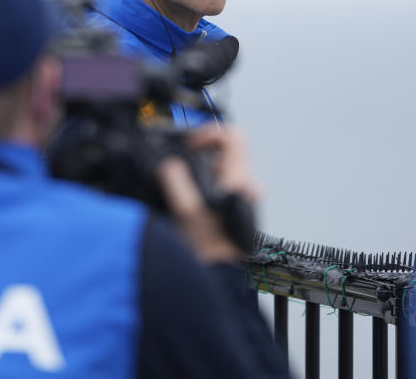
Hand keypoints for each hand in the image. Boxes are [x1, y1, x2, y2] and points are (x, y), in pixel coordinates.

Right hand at [156, 126, 261, 262]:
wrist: (221, 282)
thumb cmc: (211, 255)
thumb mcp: (187, 216)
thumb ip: (176, 184)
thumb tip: (169, 164)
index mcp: (240, 182)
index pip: (233, 136)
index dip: (208, 134)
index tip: (188, 145)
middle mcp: (246, 187)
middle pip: (224, 151)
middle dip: (198, 156)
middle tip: (178, 168)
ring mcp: (241, 197)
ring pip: (219, 168)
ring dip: (197, 172)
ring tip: (181, 190)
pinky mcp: (234, 207)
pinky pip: (217, 184)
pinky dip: (200, 185)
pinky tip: (188, 202)